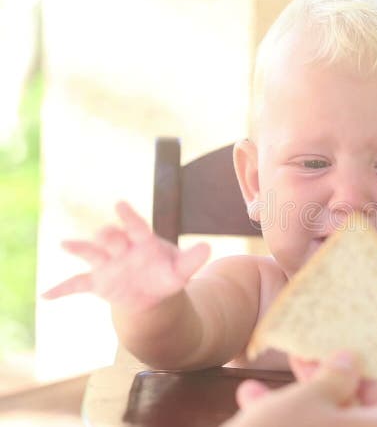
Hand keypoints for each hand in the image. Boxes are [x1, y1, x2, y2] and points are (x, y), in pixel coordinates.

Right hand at [41, 201, 209, 313]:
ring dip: (80, 248)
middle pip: (111, 238)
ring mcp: (107, 265)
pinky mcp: (97, 282)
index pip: (136, 225)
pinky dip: (62, 290)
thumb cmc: (167, 273)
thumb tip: (208, 248)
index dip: (128, 216)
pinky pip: (76, 284)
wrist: (152, 293)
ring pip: (91, 254)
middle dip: (108, 236)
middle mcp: (121, 249)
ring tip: (65, 244)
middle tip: (105, 236)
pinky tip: (46, 295)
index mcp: (143, 241)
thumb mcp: (182, 269)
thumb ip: (192, 259)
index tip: (120, 203)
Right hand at [222, 351, 376, 426]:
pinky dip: (280, 426)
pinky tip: (247, 403)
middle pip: (348, 417)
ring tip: (254, 390)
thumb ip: (335, 377)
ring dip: (290, 408)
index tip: (338, 361)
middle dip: (318, 388)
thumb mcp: (310, 397)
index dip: (362, 379)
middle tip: (299, 364)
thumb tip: (351, 361)